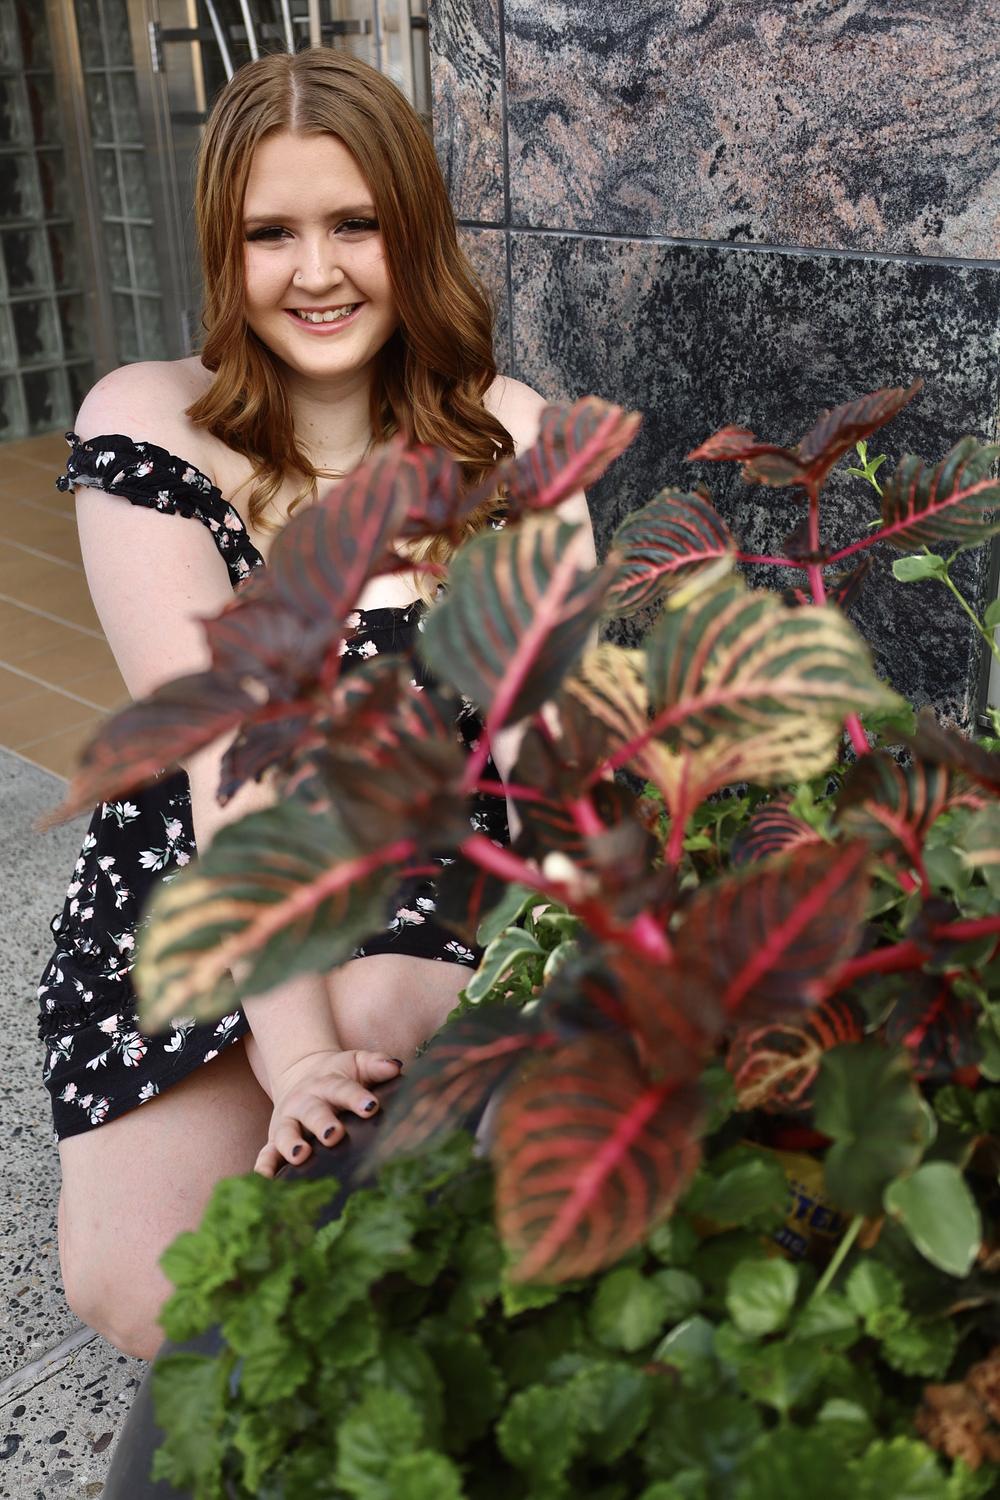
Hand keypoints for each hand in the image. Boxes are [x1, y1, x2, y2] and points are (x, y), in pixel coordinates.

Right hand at [254, 1048, 402, 1177]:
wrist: (302, 1072)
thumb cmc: (339, 1074)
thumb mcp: (356, 1063)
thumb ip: (376, 1064)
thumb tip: (395, 1067)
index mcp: (328, 1084)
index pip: (343, 1089)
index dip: (357, 1097)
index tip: (372, 1106)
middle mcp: (305, 1102)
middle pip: (313, 1111)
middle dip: (323, 1123)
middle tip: (335, 1135)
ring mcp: (288, 1121)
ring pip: (287, 1132)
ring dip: (292, 1144)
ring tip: (301, 1156)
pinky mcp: (275, 1139)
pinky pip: (266, 1153)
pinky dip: (264, 1166)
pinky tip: (265, 1179)